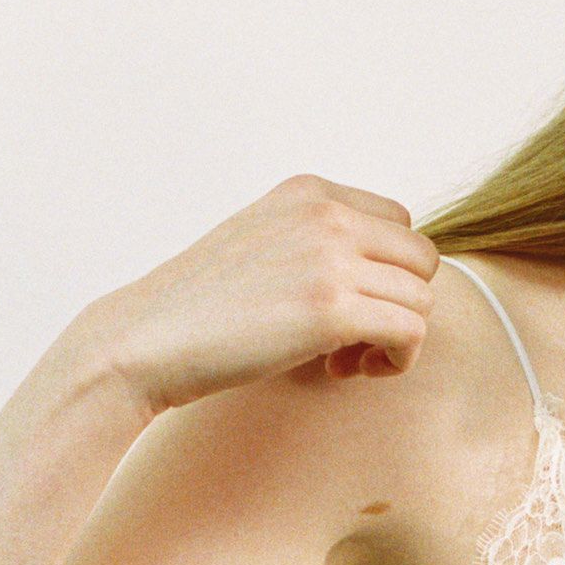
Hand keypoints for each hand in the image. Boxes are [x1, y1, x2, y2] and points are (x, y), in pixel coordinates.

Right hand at [77, 174, 440, 418]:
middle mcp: (326, 214)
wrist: (143, 340)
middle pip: (421, 259)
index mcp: (308, 192)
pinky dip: (393, 361)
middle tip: (352, 341)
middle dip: (398, 303)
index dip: (384, 272)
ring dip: (395, 339)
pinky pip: (411, 332)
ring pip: (422, 299)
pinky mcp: (332, 312)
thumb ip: (315, 241)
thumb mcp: (261, 243)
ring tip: (344, 361)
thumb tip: (380, 275)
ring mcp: (331, 260)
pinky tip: (343, 372)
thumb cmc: (197, 308)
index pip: (398, 223)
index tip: (346, 306)